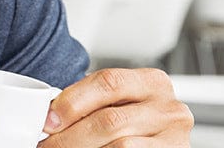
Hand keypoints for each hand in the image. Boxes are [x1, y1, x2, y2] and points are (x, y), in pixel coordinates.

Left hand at [42, 67, 192, 146]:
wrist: (158, 139)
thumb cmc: (134, 118)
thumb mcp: (119, 101)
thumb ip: (92, 100)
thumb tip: (51, 114)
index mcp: (153, 82)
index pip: (108, 82)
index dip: (74, 100)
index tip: (49, 119)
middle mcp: (169, 109)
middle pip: (110, 120)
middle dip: (72, 135)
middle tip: (49, 142)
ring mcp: (175, 140)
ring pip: (120, 146)